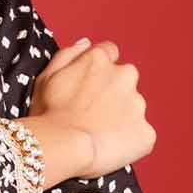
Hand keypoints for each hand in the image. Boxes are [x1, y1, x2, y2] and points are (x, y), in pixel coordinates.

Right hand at [24, 36, 155, 179]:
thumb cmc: (49, 114)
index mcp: (100, 60)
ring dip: (120, 117)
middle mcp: (124, 76)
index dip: (97, 70)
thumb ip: (69, 54)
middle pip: (124, 80)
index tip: (89, 86)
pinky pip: (140, 135)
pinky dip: (129, 141)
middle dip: (112, 93)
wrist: (63, 146)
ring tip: (97, 134)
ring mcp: (138, 104)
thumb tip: (87, 44)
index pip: (109, 52)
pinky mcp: (146, 132)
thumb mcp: (46, 76)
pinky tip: (108, 148)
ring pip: (133, 108)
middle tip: (90, 113)